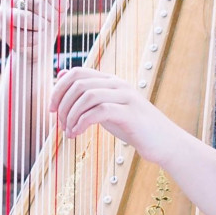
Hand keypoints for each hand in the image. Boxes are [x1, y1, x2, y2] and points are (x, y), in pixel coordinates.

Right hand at [0, 0, 68, 64]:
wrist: (38, 40)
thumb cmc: (48, 16)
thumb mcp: (57, 3)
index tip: (61, 6)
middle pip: (34, 1)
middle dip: (50, 13)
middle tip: (56, 19)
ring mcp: (3, 12)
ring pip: (27, 17)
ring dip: (43, 25)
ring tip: (47, 27)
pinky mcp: (3, 30)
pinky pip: (23, 34)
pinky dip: (36, 37)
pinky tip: (39, 36)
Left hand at [49, 67, 176, 165]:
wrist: (164, 142)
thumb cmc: (134, 127)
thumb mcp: (108, 108)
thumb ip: (88, 95)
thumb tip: (62, 75)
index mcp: (110, 81)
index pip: (76, 72)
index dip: (58, 88)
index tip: (51, 109)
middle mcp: (117, 84)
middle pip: (79, 82)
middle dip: (62, 103)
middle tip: (59, 124)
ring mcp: (125, 97)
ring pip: (87, 95)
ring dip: (71, 115)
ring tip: (68, 132)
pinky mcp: (130, 114)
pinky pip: (99, 111)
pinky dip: (82, 122)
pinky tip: (78, 134)